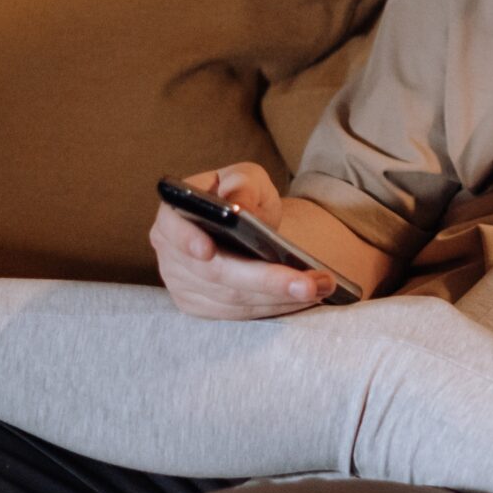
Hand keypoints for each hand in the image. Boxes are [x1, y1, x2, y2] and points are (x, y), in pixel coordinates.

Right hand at [150, 162, 335, 319]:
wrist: (244, 224)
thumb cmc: (241, 194)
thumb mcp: (245, 178)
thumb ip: (242, 186)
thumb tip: (239, 206)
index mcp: (174, 214)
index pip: (170, 227)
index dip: (186, 240)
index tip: (207, 251)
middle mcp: (172, 254)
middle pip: (215, 274)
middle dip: (266, 280)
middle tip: (309, 284)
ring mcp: (183, 285)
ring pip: (233, 299)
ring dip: (281, 297)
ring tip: (322, 287)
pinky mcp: (202, 307)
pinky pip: (240, 314)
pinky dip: (276, 307)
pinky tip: (306, 299)